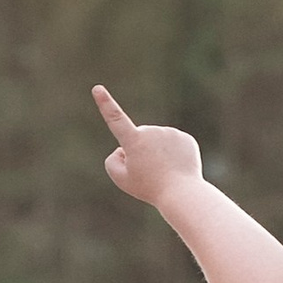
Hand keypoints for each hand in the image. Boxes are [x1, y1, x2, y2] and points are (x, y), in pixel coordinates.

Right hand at [94, 85, 202, 207]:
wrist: (182, 194)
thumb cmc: (149, 189)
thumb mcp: (122, 180)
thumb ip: (112, 162)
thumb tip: (121, 149)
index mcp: (134, 141)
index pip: (116, 119)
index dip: (105, 104)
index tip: (97, 88)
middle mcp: (152, 132)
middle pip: (140, 139)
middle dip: (141, 152)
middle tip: (150, 174)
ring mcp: (170, 133)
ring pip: (159, 142)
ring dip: (158, 154)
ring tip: (165, 172)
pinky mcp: (185, 138)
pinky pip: (174, 145)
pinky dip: (174, 155)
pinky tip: (177, 168)